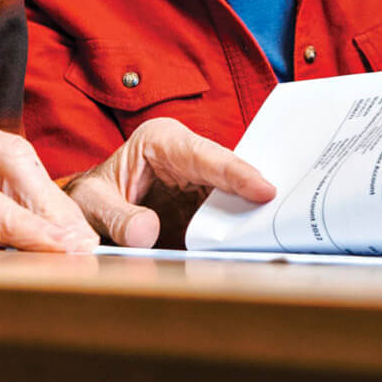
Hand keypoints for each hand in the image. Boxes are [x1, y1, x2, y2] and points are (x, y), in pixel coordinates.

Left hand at [66, 118, 275, 247]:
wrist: (90, 212)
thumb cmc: (91, 198)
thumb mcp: (92, 205)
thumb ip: (117, 217)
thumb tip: (146, 232)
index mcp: (160, 140)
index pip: (202, 155)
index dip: (234, 172)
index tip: (263, 190)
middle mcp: (187, 154)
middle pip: (231, 174)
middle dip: (258, 191)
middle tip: (290, 213)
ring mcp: (203, 180)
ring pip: (239, 195)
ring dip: (258, 214)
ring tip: (288, 230)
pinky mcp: (210, 205)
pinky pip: (235, 215)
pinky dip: (248, 229)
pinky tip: (268, 242)